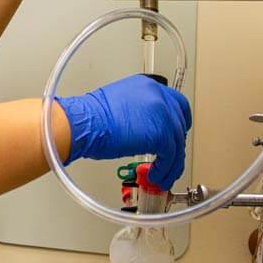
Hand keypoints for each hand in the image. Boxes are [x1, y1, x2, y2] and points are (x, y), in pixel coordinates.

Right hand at [56, 74, 191, 190]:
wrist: (83, 123)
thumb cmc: (89, 118)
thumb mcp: (117, 106)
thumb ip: (136, 113)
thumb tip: (142, 131)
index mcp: (146, 86)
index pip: (175, 102)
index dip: (177, 121)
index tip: (174, 134)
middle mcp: (157, 95)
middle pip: (179, 123)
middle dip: (175, 144)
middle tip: (167, 158)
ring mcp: (162, 113)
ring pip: (177, 143)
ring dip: (170, 164)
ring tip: (159, 175)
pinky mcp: (161, 133)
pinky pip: (171, 156)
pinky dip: (164, 170)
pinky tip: (154, 176)